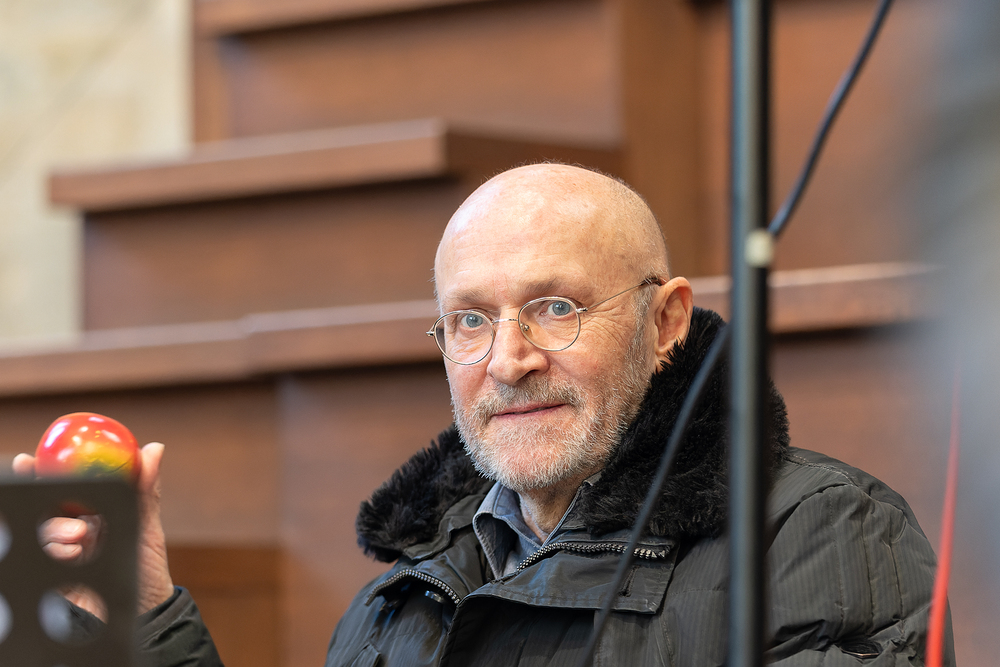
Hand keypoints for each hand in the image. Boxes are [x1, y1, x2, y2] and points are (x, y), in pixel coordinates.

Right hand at [13, 443, 175, 617]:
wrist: (145, 614)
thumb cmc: (145, 570)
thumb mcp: (146, 527)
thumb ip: (145, 490)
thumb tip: (154, 449)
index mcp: (91, 514)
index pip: (62, 488)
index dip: (44, 472)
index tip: (30, 459)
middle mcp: (71, 531)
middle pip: (44, 505)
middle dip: (38, 491)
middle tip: (42, 482)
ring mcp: (60, 555)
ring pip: (41, 529)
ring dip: (55, 527)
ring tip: (81, 534)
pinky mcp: (53, 577)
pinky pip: (41, 558)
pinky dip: (56, 550)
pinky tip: (74, 553)